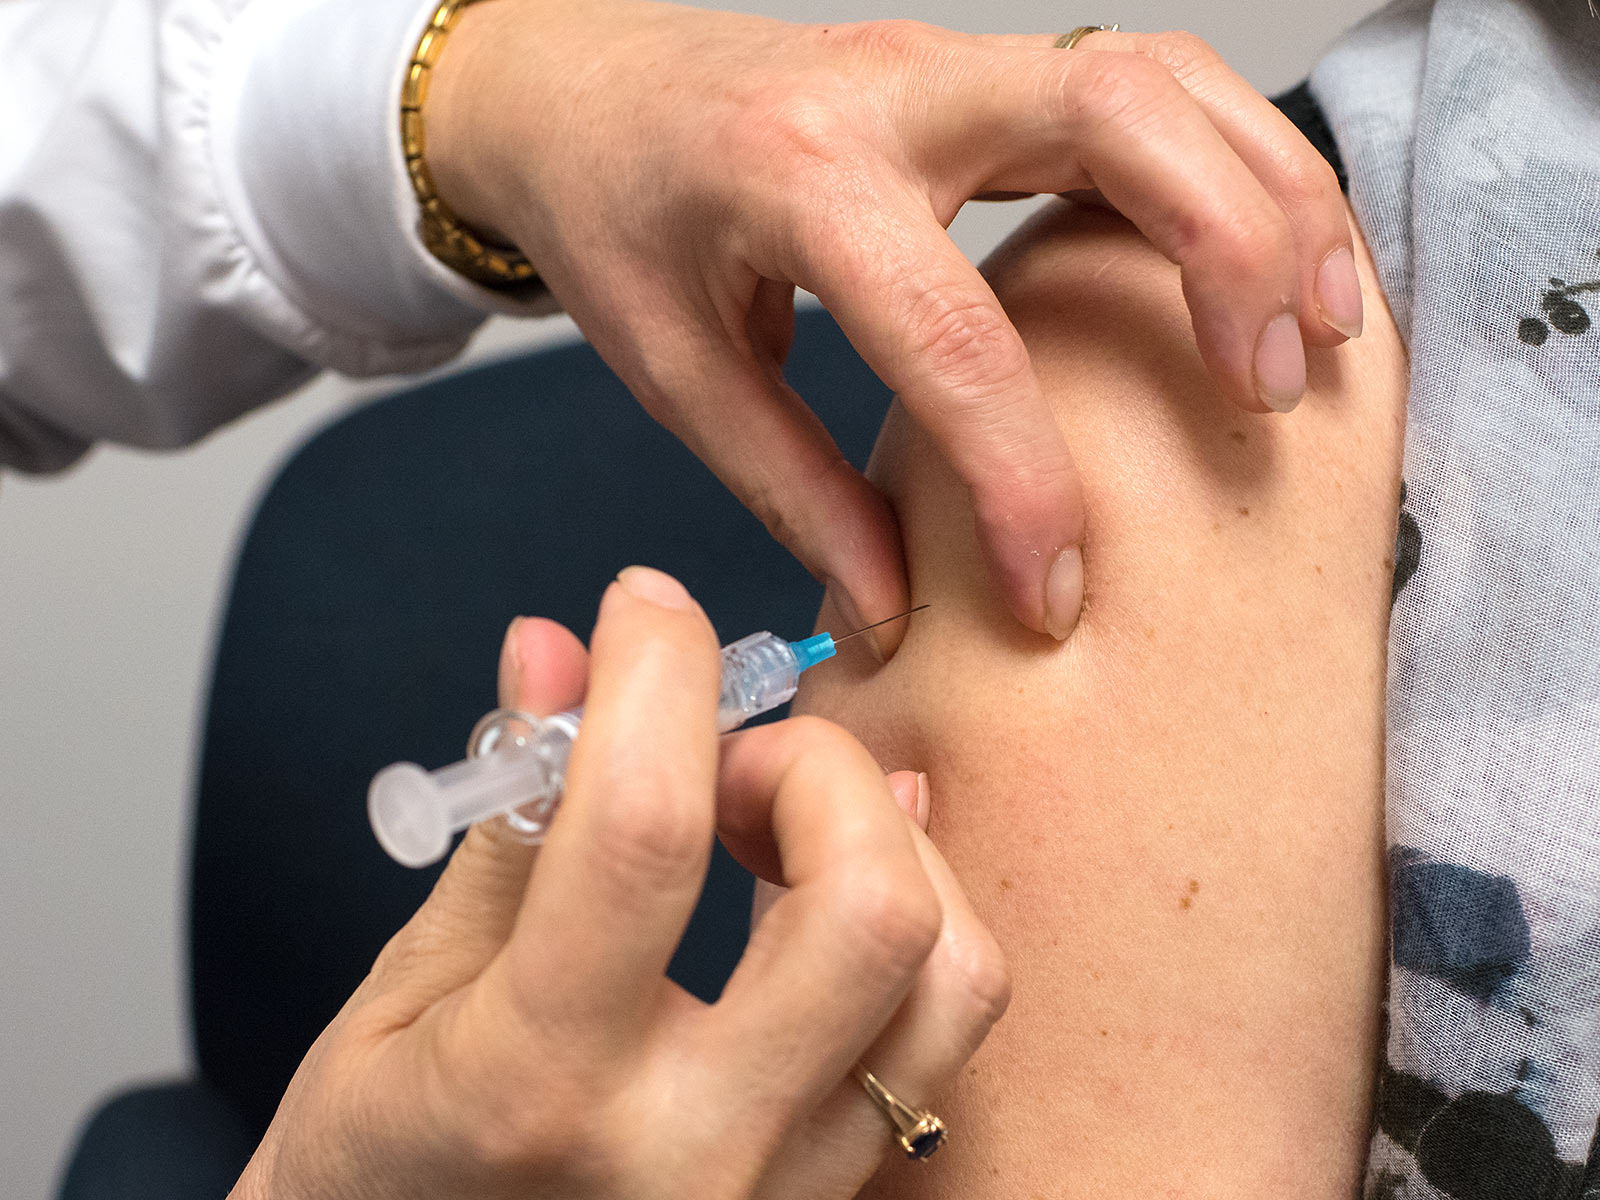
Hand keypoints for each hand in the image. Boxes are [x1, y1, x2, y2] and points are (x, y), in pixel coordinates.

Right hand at [230, 567, 1007, 1199]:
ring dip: (885, 843)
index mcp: (540, 1090)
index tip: (642, 610)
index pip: (644, 833)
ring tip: (773, 829)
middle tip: (723, 759)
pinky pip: (939, 1042)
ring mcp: (783, 1194)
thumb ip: (505, 826)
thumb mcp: (393, 1005)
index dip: (653, 677)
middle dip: (813, 767)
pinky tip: (820, 891)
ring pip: (950, 971)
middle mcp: (695, 1154)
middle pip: (867, 903)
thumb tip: (553, 655)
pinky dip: (914, 921)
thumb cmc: (371, 1188)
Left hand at [425, 4, 1359, 650]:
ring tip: (1321, 328)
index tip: (1056, 593)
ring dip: (1267, 191)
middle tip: (1272, 394)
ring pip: (1162, 77)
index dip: (1024, 483)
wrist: (581, 91)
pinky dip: (1233, 160)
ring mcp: (951, 65)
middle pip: (1119, 119)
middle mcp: (894, 93)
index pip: (953, 336)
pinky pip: (1148, 84)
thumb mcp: (675, 371)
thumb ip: (790, 491)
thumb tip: (894, 607)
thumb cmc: (615, 219)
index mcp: (795, 179)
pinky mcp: (985, 77)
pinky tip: (1264, 255)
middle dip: (1229, 255)